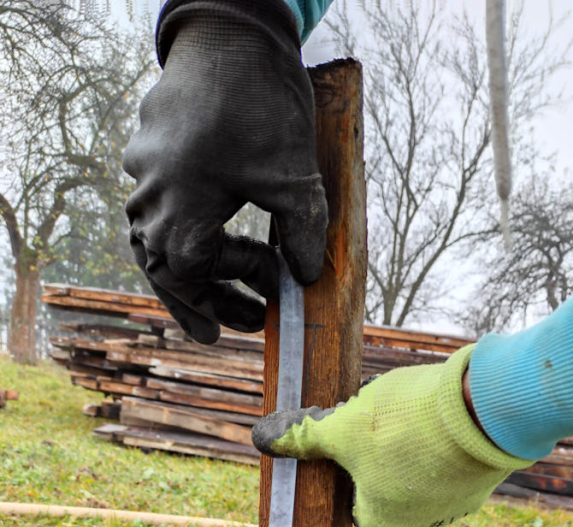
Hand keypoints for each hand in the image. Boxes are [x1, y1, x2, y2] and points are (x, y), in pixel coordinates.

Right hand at [122, 0, 326, 343]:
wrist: (230, 30)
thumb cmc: (260, 102)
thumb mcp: (294, 177)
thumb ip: (303, 235)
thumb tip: (306, 280)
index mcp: (178, 207)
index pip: (194, 272)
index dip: (231, 290)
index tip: (272, 290)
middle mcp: (150, 193)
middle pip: (163, 269)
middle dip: (201, 302)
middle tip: (230, 330)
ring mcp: (144, 171)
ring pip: (152, 241)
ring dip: (186, 274)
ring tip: (217, 302)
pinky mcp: (149, 152)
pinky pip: (154, 209)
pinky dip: (178, 235)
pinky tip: (207, 241)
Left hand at [251, 346, 529, 526]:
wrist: (485, 413)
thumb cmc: (405, 427)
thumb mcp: (343, 427)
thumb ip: (305, 437)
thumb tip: (262, 439)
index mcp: (379, 519)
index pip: (347, 499)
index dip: (341, 466)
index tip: (343, 436)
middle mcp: (419, 522)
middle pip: (383, 485)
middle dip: (376, 453)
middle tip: (375, 418)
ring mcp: (455, 503)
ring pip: (419, 472)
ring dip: (410, 445)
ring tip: (408, 411)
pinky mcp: (481, 479)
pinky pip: (450, 461)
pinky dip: (441, 440)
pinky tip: (438, 414)